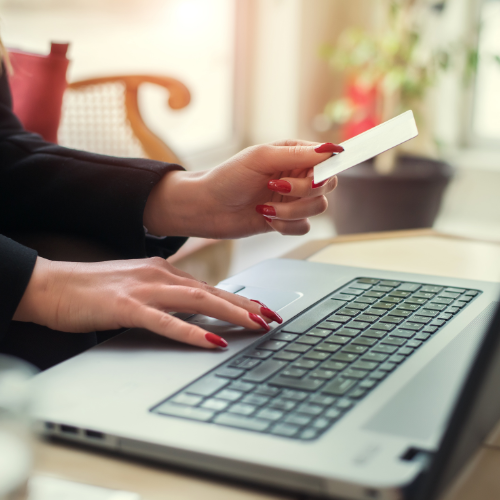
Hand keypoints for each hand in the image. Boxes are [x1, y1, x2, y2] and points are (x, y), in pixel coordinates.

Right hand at [13, 256, 281, 347]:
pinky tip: (212, 342)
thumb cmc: (94, 290)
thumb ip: (166, 297)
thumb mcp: (138, 289)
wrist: (52, 285)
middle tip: (274, 318)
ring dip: (231, 313)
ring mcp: (144, 289)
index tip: (264, 310)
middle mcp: (160, 276)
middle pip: (213, 291)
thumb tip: (194, 312)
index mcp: (164, 272)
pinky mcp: (125, 306)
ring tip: (257, 326)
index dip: (241, 299)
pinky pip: (165, 321)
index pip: (211, 287)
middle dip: (247, 306)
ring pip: (198, 300)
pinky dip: (191, 332)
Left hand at [143, 140, 342, 238]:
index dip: (332, 166)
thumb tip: (331, 149)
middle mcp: (297, 176)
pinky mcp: (286, 220)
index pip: (327, 160)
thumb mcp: (260, 158)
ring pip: (317, 208)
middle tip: (277, 187)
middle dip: (304, 191)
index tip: (335, 169)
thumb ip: (297, 154)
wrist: (207, 208)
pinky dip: (286, 225)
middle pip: (327, 186)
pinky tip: (266, 218)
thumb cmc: (228, 177)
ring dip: (291, 211)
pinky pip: (303, 227)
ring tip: (265, 206)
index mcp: (294, 155)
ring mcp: (293, 200)